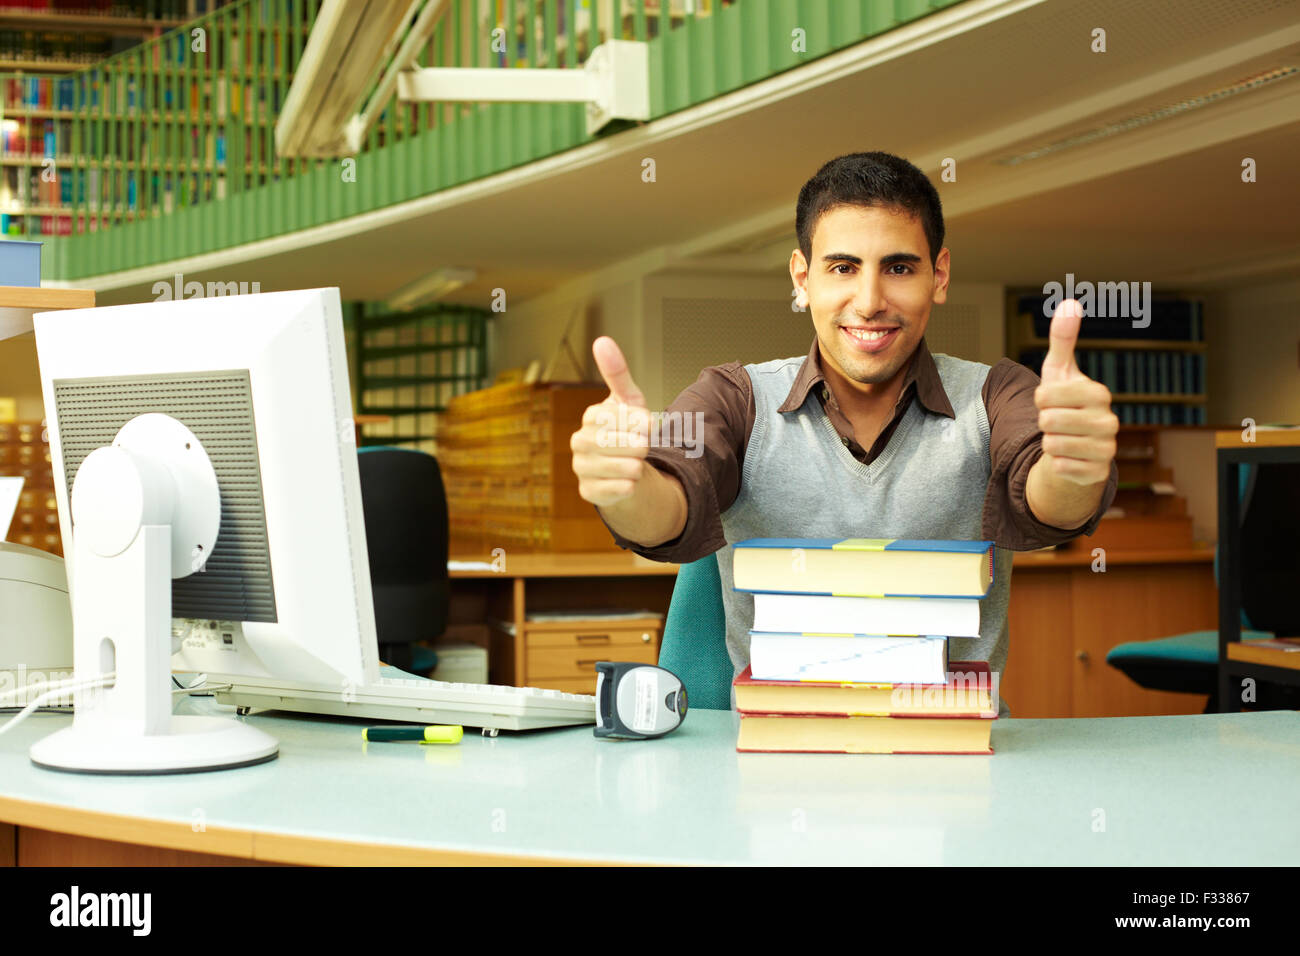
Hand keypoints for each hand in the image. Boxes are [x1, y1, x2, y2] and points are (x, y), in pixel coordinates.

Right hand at [570, 337, 650, 507]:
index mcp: (591, 416)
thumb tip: (601, 340)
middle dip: (640, 447)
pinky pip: (615, 490)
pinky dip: (628, 486)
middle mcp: (580, 441)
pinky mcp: (587, 492)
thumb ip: (617, 373)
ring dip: (636, 466)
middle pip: (624, 444)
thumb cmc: (628, 430)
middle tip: (642, 447)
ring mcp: (581, 467)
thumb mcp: (629, 400)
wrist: (627, 468)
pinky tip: (629, 481)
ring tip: (636, 463)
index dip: (642, 425)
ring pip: (621, 468)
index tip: (648, 427)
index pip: (624, 419)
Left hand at [1033, 299, 1117, 484]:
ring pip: (1051, 445)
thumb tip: (1071, 302)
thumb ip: (1062, 339)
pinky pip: (1058, 466)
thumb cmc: (1064, 403)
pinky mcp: (1097, 473)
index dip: (1039, 400)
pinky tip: (1068, 457)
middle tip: (1056, 422)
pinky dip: (1055, 463)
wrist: (1076, 447)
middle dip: (1043, 422)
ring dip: (1048, 442)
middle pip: (1047, 421)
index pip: (1044, 395)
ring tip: (1061, 438)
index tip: (1051, 401)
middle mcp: (1109, 421)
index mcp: (1099, 393)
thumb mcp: (1058, 371)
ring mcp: (1107, 449)